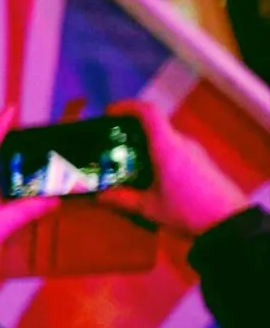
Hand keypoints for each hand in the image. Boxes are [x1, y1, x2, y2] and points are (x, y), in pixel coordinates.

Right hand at [98, 100, 248, 236]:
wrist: (227, 220)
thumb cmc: (186, 210)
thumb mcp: (150, 208)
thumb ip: (123, 199)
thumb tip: (100, 196)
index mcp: (166, 147)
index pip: (149, 113)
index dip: (127, 107)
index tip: (109, 113)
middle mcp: (181, 142)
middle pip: (154, 125)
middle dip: (130, 130)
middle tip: (111, 144)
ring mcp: (193, 150)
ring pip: (164, 137)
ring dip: (144, 143)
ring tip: (127, 161)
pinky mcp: (200, 160)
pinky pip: (174, 147)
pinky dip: (157, 152)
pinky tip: (149, 173)